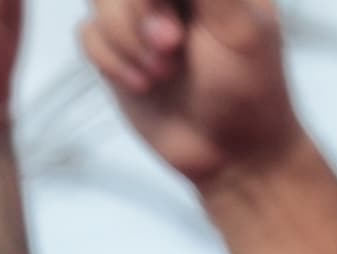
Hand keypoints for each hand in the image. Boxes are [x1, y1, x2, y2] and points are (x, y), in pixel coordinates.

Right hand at [78, 0, 301, 189]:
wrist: (231, 155)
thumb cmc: (249, 89)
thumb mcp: (237, 26)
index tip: (172, 25)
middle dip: (138, 12)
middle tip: (171, 47)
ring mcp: (141, 17)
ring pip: (99, 2)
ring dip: (125, 41)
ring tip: (163, 73)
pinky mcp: (117, 51)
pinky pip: (87, 35)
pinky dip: (112, 62)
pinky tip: (145, 85)